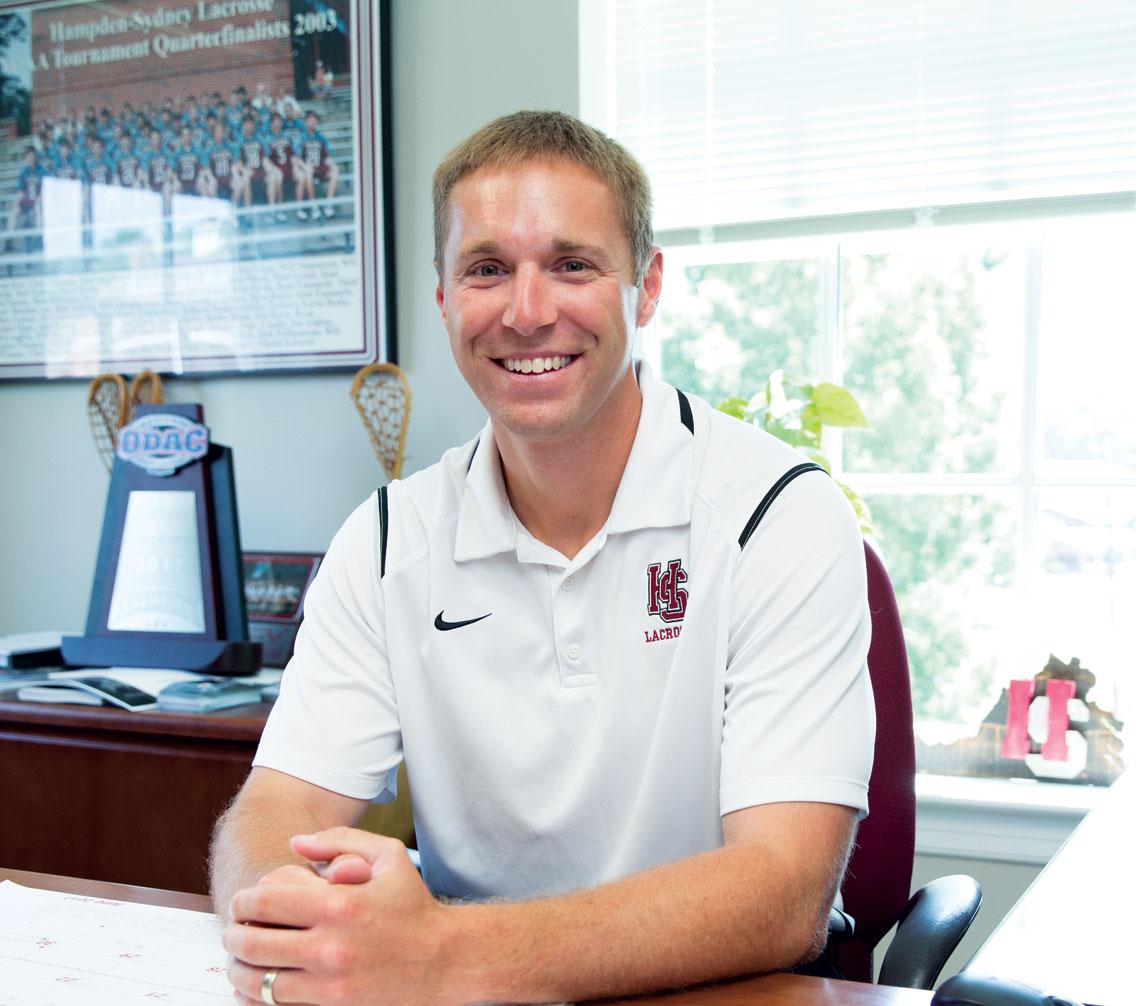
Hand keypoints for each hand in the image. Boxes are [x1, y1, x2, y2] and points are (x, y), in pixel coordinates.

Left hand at [223, 827, 453, 1005]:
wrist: (445, 959)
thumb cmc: (414, 905)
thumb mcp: (388, 856)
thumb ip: (339, 840)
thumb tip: (295, 843)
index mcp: (339, 903)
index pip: (265, 902)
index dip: (242, 901)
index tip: (240, 903)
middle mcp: (330, 945)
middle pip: (253, 942)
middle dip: (233, 934)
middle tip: (232, 931)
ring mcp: (330, 984)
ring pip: (258, 981)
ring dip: (239, 969)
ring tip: (238, 960)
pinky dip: (258, 998)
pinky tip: (257, 986)